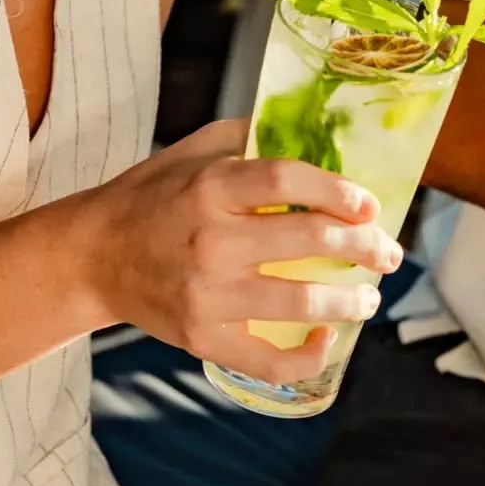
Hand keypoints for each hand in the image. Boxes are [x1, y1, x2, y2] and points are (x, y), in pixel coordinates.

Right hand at [84, 120, 401, 386]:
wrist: (96, 255)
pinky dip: (308, 356)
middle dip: (363, 247)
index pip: (287, 181)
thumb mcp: (192, 151)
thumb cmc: (151, 196)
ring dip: (349, 301)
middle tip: (389, 253)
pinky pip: (269, 359)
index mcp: (210, 187)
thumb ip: (246, 136)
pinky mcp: (203, 337)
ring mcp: (207, 295)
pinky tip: (327, 338)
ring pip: (299, 303)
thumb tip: (306, 126)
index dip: (338, 191)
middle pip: (307, 242)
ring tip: (369, 297)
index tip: (369, 204)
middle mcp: (211, 239)